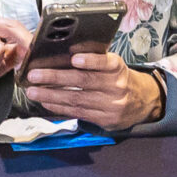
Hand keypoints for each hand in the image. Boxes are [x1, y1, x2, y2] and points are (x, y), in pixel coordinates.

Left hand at [23, 51, 163, 131]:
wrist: (143, 101)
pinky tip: (46, 103)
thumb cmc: (119, 78)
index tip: (74, 59)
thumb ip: (93, 61)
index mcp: (118, 68)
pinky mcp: (105, 120)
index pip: (105, 63)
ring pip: (77, 100)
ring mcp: (111, 105)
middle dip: (56, 78)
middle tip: (34, 75)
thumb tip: (61, 56)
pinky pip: (78, 113)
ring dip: (51, 96)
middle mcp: (116, 86)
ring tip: (33, 92)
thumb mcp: (113, 65)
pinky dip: (60, 108)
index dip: (90, 61)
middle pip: (84, 82)